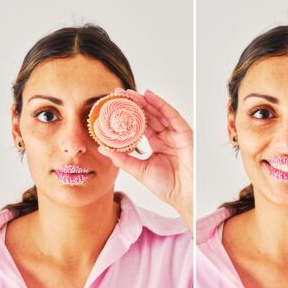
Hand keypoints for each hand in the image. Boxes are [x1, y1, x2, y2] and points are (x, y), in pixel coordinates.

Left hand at [98, 88, 192, 231]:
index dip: (128, 116)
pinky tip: (149, 96)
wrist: (185, 195)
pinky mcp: (184, 133)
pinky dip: (161, 104)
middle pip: (148, 116)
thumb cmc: (167, 186)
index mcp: (156, 145)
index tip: (113, 107)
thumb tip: (102, 149)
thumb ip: (122, 159)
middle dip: (134, 104)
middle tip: (118, 94)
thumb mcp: (139, 170)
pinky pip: (171, 115)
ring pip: (158, 113)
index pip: (140, 126)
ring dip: (145, 101)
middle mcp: (165, 137)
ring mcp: (175, 134)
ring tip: (130, 93)